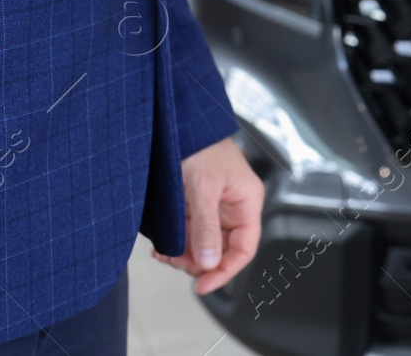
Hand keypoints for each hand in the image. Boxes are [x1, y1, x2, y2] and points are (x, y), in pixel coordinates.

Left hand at [153, 137, 263, 295]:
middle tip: (175, 261)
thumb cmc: (200, 146)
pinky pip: (190, 236)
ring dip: (184, 255)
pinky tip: (163, 245)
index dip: (226, 270)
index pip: (245, 248)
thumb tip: (209, 262)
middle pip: (223, 251)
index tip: (203, 286)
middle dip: (199, 262)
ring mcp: (213, 209)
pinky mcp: (195, 208)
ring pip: (204, 246)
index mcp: (247, 202)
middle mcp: (233, 208)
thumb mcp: (204, 189)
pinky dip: (176, 244)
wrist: (179, 125)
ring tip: (165, 252)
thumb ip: (206, 227)